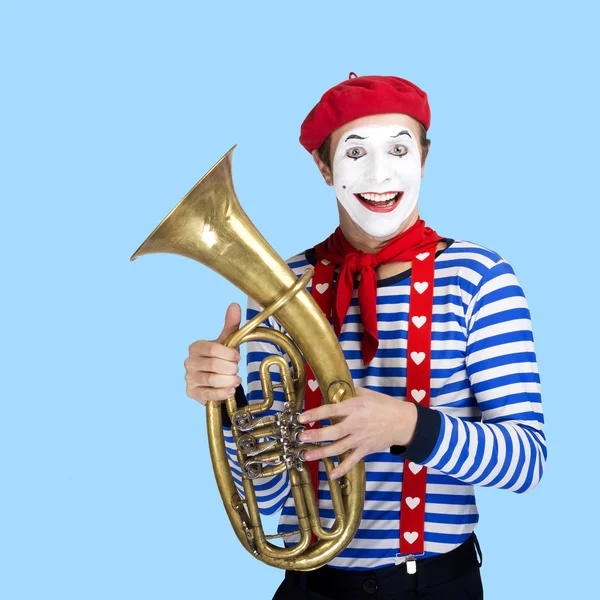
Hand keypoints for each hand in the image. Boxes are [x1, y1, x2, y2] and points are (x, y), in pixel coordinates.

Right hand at [184, 302, 242, 404]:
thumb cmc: (222, 358)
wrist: (217, 380)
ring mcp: (189, 378)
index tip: (237, 357)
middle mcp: (189, 362)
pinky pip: (208, 394)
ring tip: (236, 379)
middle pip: (213, 365)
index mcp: (196, 347)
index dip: (228, 353)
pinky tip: (230, 390)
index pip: (212, 349)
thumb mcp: (228, 342)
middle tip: (237, 369)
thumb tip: (234, 305)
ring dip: (228, 380)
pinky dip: (222, 393)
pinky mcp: (192, 393)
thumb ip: (231, 324)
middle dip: (230, 368)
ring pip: (211, 379)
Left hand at [297, 387, 417, 478]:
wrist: (403, 422)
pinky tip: (331, 474)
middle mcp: (356, 424)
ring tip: (306, 455)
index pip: (331, 410)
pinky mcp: (366, 449)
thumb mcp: (367, 394)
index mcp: (355, 407)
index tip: (301, 417)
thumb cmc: (384, 405)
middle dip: (315, 435)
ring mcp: (360, 438)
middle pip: (333, 431)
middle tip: (301, 437)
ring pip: (338, 448)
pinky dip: (342, 469)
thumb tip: (334, 393)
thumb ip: (349, 394)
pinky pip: (352, 461)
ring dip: (321, 452)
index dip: (315, 414)